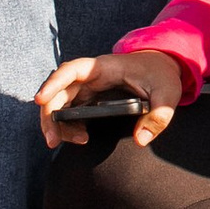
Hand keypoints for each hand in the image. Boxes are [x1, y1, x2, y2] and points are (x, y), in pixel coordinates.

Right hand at [37, 49, 185, 147]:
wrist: (163, 66)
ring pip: (61, 102)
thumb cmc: (162, 74)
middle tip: (52, 141)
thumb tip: (140, 140)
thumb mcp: (168, 93)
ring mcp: (89, 87)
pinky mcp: (91, 98)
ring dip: (58, 123)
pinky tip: (80, 138)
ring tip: (70, 142)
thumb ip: (159, 115)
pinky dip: (69, 125)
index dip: (54, 83)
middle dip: (50, 115)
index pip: (72, 70)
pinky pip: (71, 110)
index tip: (41, 99)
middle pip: (59, 91)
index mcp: (105, 67)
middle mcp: (91, 76)